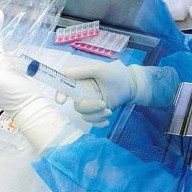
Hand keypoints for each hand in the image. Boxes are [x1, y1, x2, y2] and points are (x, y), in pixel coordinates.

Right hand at [55, 62, 180, 127]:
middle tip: (103, 104)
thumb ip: (82, 71)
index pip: (65, 88)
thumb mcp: (99, 69)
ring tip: (109, 110)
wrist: (131, 86)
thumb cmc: (115, 74)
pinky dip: (99, 122)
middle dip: (89, 107)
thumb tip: (65, 74)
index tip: (62, 101)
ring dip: (97, 115)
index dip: (60, 94)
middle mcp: (83, 94)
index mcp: (80, 82)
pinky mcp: (97, 113)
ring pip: (85, 116)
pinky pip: (92, 122)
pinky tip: (107, 119)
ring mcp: (90, 104)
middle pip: (77, 106)